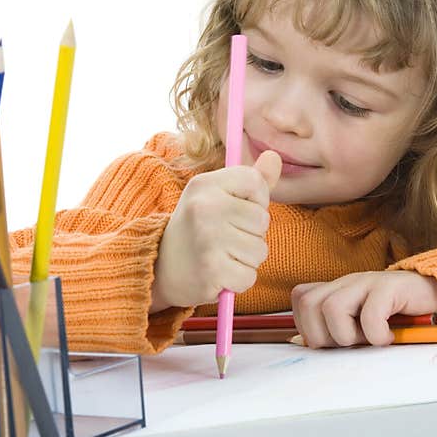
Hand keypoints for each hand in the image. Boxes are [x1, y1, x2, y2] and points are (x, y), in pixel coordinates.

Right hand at [150, 150, 281, 310]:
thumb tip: (275, 157)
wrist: (161, 269)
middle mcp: (204, 207)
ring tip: (222, 255)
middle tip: (224, 238)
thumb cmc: (198, 230)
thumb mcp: (216, 197)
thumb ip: (250, 180)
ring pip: (260, 250)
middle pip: (262, 219)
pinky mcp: (212, 269)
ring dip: (246, 259)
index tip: (237, 211)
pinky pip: (250, 276)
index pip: (255, 182)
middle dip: (251, 234)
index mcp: (204, 184)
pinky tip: (219, 274)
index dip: (256, 200)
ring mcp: (207, 238)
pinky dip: (239, 280)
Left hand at [291, 271, 436, 347]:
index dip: (309, 325)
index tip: (332, 341)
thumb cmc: (398, 317)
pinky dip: (376, 335)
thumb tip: (303, 344)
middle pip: (310, 304)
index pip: (301, 298)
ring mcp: (368, 281)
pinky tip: (388, 337)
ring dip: (348, 335)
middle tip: (351, 344)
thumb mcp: (361, 323)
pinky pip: (370, 314)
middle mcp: (348, 281)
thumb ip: (334, 328)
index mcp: (338, 288)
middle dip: (325, 335)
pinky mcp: (391, 286)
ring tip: (369, 339)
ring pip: (332, 307)